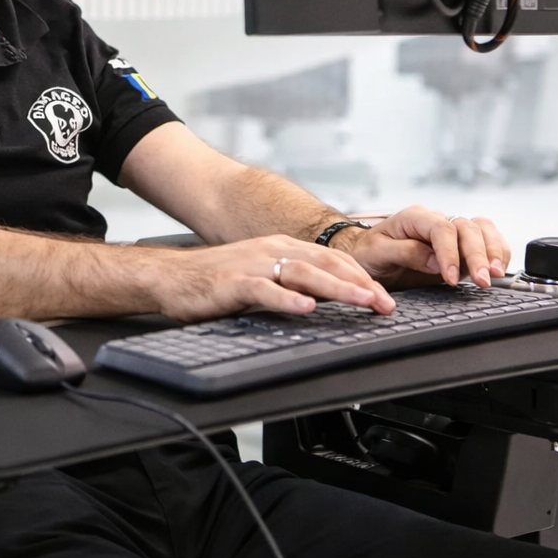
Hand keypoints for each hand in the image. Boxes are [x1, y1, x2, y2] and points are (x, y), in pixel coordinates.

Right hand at [156, 234, 394, 321]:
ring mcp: (253, 265)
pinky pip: (265, 290)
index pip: (331, 260)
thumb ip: (291, 282)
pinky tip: (306, 309)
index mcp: (282, 248)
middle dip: (360, 284)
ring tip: (361, 302)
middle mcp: (272, 251)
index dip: (361, 277)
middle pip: (325, 264)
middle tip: (386, 303)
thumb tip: (325, 297)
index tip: (385, 297)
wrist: (171, 276)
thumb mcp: (261, 274)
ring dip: (336, 289)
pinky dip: (288, 300)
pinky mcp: (233, 283)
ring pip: (303, 274)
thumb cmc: (217, 279)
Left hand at [338, 206, 510, 289]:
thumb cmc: (369, 253)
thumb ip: (405, 253)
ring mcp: (451, 233)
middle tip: (482, 281)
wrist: (368, 257)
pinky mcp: (460, 247)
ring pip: (482, 230)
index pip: (441, 228)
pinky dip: (497, 252)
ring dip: (493, 251)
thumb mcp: (377, 253)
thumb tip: (435, 261)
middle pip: (467, 228)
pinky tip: (498, 268)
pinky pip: (487, 240)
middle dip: (477, 255)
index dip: (450, 252)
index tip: (451, 277)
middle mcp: (436, 221)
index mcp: (415, 217)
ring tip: (496, 274)